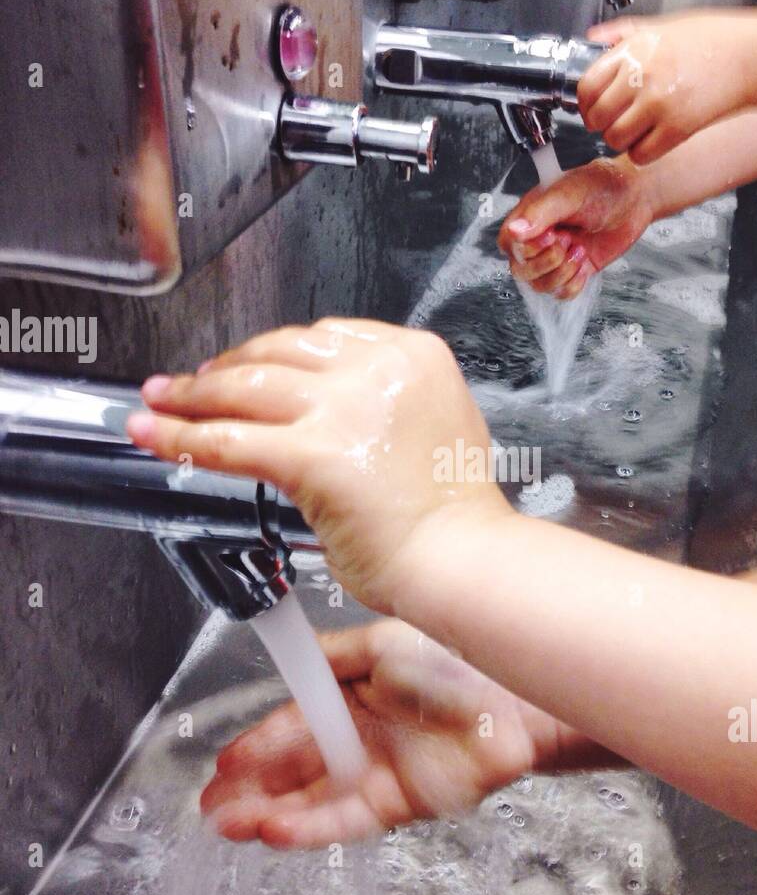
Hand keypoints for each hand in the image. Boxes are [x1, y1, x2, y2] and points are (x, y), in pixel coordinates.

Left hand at [127, 319, 511, 614]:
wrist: (464, 559)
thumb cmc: (455, 515)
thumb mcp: (440, 427)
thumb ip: (391, 406)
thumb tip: (338, 415)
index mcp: (416, 356)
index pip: (327, 336)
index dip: (276, 350)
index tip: (251, 362)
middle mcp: (380, 370)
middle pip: (282, 350)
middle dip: (231, 365)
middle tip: (197, 381)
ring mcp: (344, 408)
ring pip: (247, 386)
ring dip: (194, 393)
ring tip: (163, 399)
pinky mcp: (312, 453)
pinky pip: (229, 440)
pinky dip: (181, 436)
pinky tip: (154, 433)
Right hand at [200, 619, 584, 847]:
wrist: (515, 695)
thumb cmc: (461, 660)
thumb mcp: (382, 642)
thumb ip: (333, 656)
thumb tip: (294, 657)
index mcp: (352, 698)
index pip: (293, 726)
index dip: (257, 746)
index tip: (224, 765)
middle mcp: (361, 739)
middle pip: (296, 771)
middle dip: (251, 791)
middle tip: (212, 807)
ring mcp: (380, 774)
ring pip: (315, 802)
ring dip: (270, 815)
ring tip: (230, 825)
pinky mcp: (403, 804)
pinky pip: (349, 819)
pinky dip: (312, 828)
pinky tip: (276, 830)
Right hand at [497, 157, 655, 297]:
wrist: (634, 198)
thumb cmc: (601, 186)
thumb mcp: (568, 194)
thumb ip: (540, 213)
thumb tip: (515, 230)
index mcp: (530, 216)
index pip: (509, 243)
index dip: (526, 248)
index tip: (550, 235)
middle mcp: (538, 239)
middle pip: (521, 270)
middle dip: (547, 261)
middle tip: (569, 240)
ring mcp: (555, 257)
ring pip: (540, 285)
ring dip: (562, 273)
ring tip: (579, 250)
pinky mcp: (573, 271)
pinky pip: (561, 293)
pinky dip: (573, 284)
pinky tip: (584, 265)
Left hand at [579, 11, 756, 163]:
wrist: (752, 57)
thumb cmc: (713, 39)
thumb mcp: (664, 25)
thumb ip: (624, 33)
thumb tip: (594, 38)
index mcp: (636, 50)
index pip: (587, 85)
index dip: (584, 100)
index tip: (591, 103)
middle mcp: (643, 78)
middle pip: (596, 116)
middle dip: (598, 122)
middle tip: (610, 119)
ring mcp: (659, 105)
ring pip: (615, 138)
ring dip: (619, 139)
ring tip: (632, 129)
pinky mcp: (677, 129)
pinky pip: (641, 154)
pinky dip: (641, 152)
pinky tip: (650, 139)